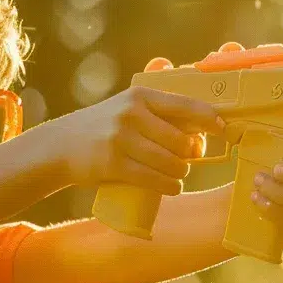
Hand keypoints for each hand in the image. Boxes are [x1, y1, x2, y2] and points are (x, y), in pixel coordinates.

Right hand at [49, 86, 224, 193]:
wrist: (60, 146)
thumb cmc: (104, 127)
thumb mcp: (127, 108)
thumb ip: (159, 112)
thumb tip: (202, 131)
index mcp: (140, 95)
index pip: (186, 105)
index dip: (210, 119)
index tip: (223, 130)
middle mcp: (132, 114)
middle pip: (182, 141)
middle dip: (190, 155)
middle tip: (186, 160)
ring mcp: (121, 139)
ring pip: (171, 162)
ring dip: (181, 173)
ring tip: (178, 174)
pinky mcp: (113, 164)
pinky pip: (154, 179)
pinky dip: (170, 186)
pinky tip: (173, 186)